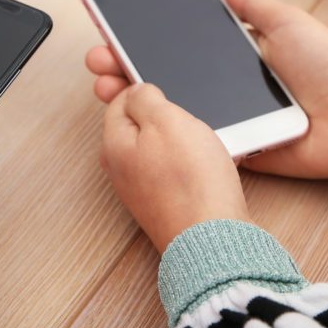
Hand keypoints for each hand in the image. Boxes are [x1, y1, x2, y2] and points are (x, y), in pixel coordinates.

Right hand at [85, 0, 327, 182]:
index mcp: (240, 54)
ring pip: (171, 106)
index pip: (183, 41)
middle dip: (126, 62)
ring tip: (106, 82)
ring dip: (134, 94)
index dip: (148, 33)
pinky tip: (136, 116)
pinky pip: (194, 137)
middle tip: (100, 56)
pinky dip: (164, 128)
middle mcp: (227, 84)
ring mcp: (228, 116)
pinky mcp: (234, 146)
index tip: (117, 23)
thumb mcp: (290, 23)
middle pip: (167, 73)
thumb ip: (254, 5)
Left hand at [100, 84, 249, 251]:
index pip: (120, 100)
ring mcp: (144, 188)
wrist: (214, 239)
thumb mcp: (166, 120)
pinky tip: (211, 163)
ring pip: (162, 146)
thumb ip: (145, 98)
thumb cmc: (191, 181)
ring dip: (183, 138)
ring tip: (202, 142)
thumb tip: (137, 90)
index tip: (168, 90)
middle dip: (166, 115)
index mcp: (114, 144)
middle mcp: (122, 169)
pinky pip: (177, 169)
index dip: (146, 88)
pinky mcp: (167, 203)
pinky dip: (194, 161)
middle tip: (188, 118)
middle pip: (141, 124)